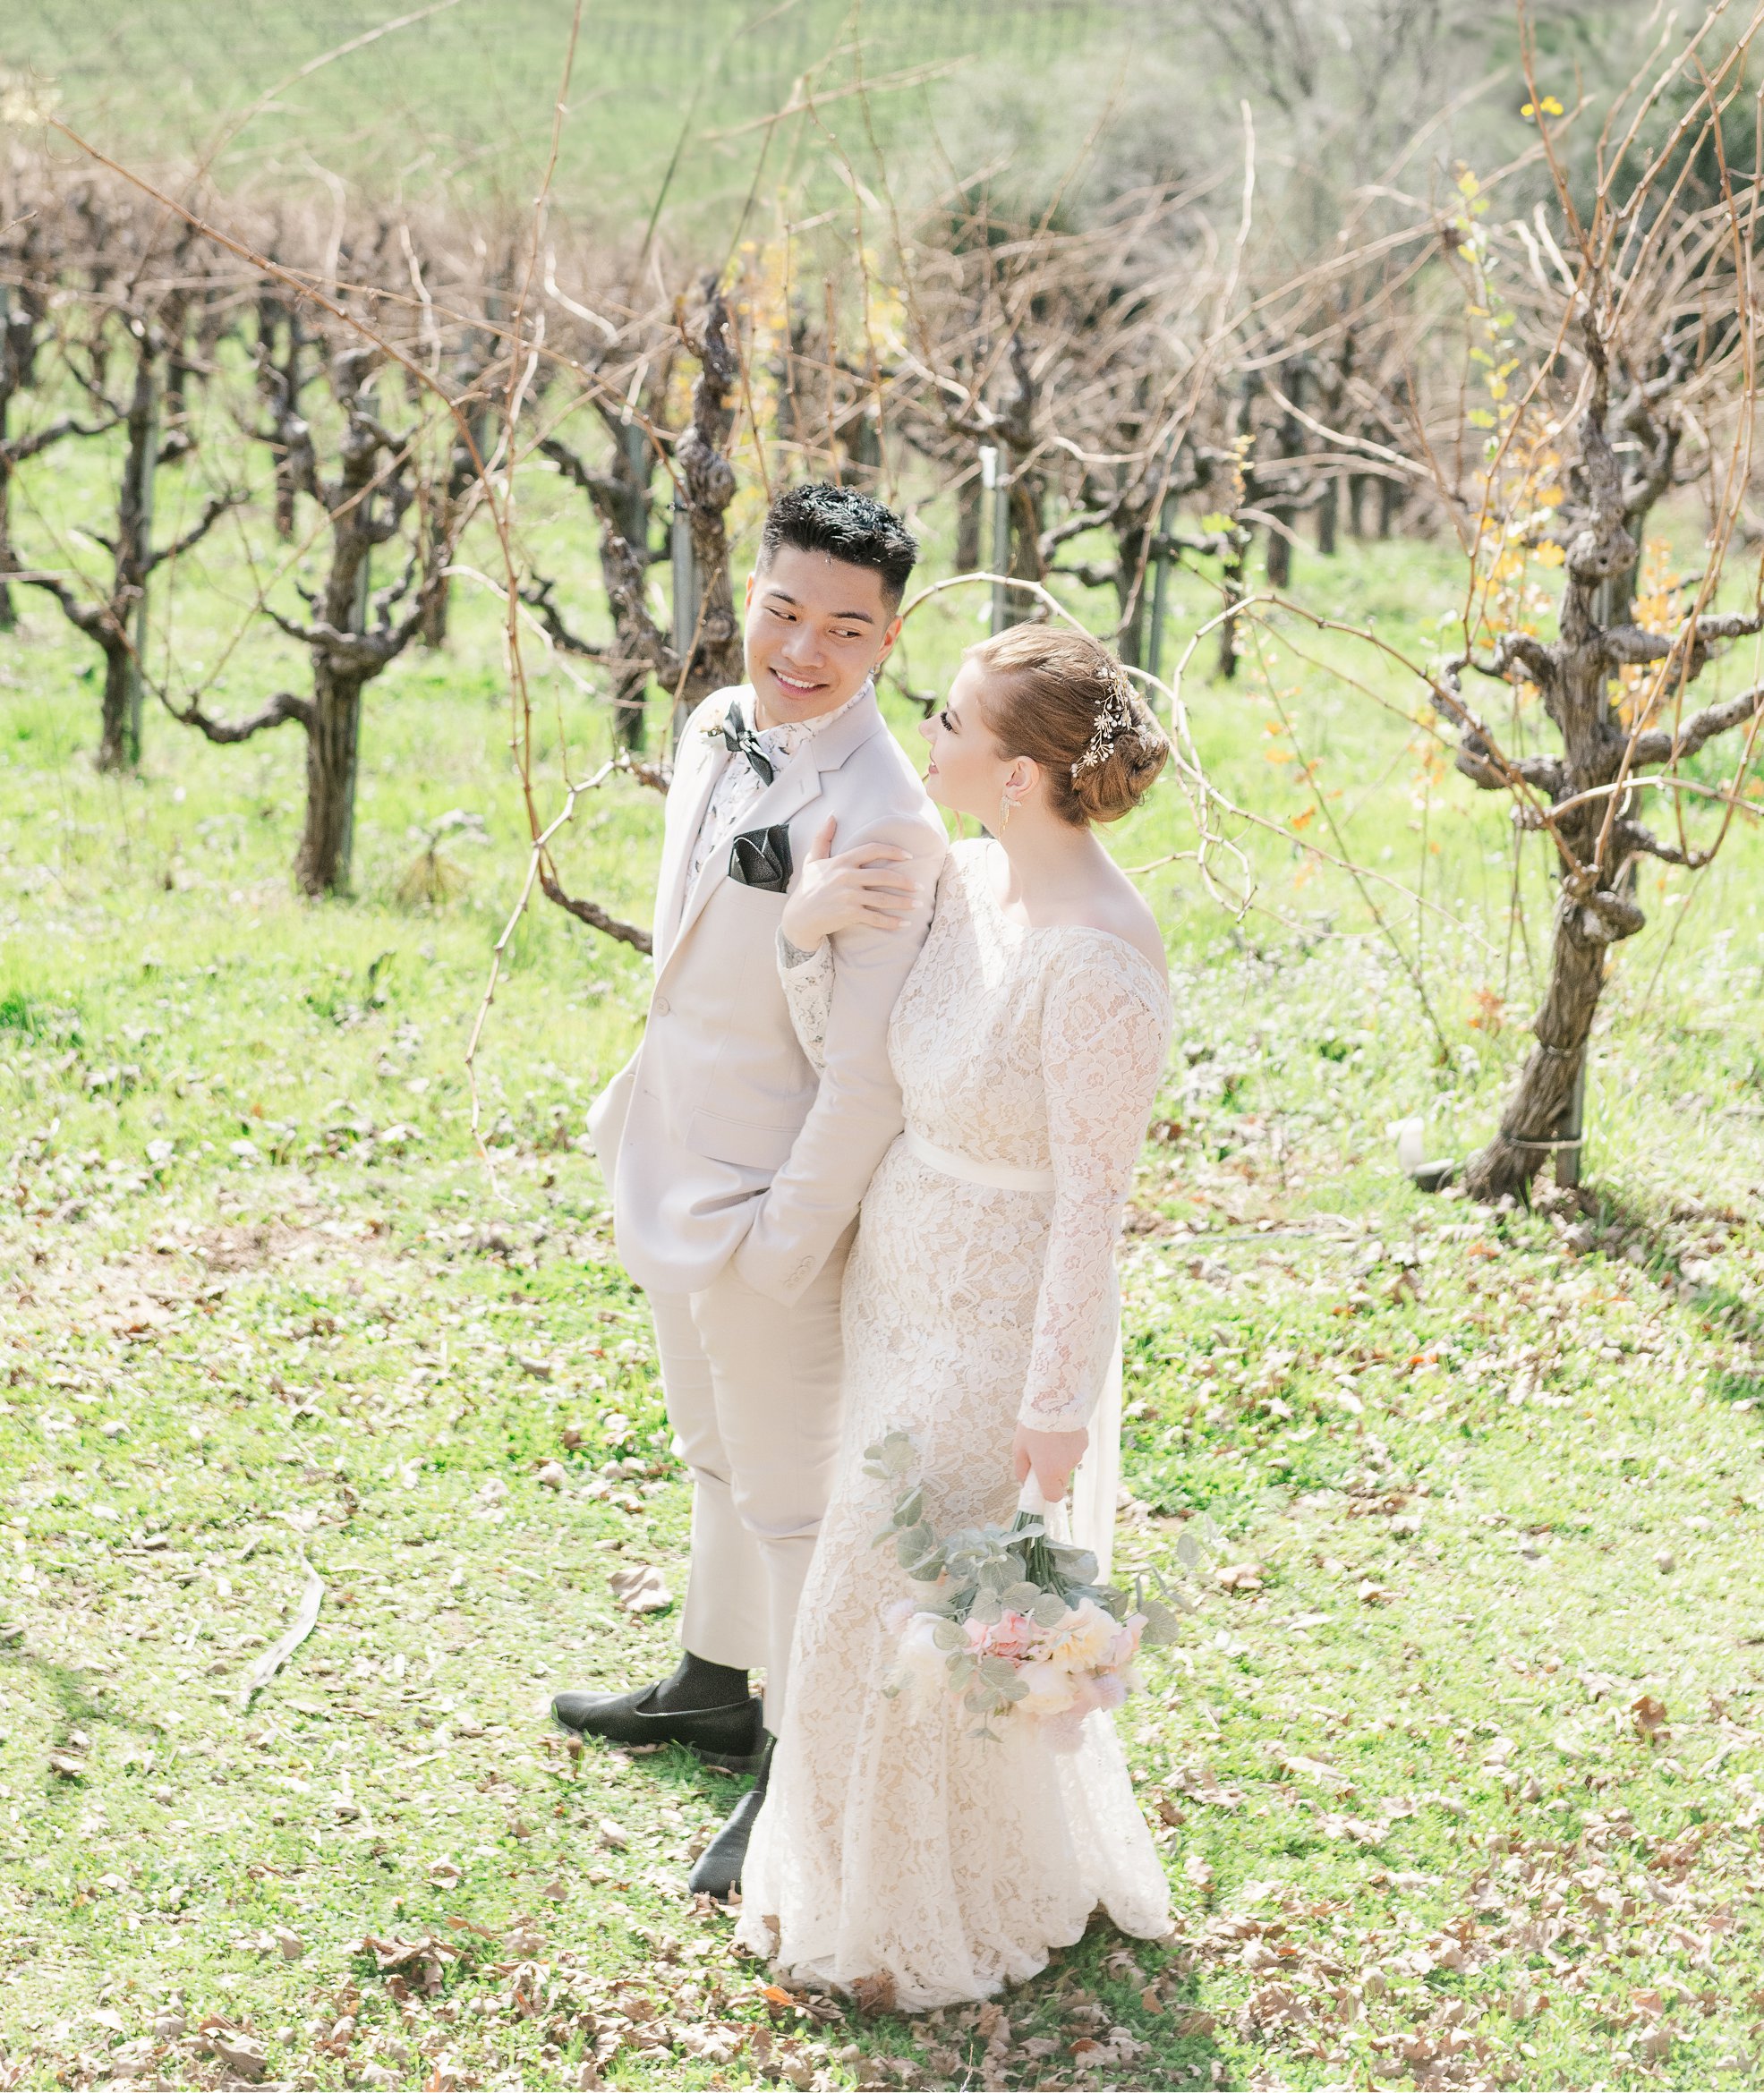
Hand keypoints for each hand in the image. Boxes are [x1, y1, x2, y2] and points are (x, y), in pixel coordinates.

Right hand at [780, 817, 919, 947]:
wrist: (798, 918)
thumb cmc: (808, 887)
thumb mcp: (813, 860)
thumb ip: (823, 837)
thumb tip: (832, 815)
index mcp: (842, 861)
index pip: (872, 850)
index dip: (893, 851)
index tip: (908, 856)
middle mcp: (846, 877)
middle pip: (884, 876)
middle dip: (906, 882)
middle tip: (920, 886)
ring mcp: (848, 897)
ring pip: (883, 899)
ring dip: (904, 903)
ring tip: (918, 904)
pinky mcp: (849, 914)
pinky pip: (875, 918)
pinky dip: (892, 922)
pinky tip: (905, 923)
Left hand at [1012, 1423, 1087, 1502]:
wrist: (1052, 1399)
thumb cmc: (1032, 1425)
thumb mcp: (1019, 1448)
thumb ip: (1021, 1470)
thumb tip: (1024, 1482)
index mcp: (1048, 1472)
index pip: (1054, 1496)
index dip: (1047, 1492)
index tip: (1040, 1483)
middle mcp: (1066, 1467)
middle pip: (1061, 1480)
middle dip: (1052, 1474)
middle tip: (1042, 1456)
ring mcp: (1077, 1454)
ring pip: (1068, 1464)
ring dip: (1061, 1458)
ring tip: (1050, 1439)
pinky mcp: (1084, 1442)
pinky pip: (1075, 1450)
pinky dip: (1068, 1446)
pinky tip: (1060, 1432)